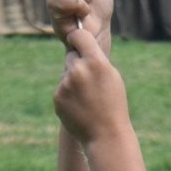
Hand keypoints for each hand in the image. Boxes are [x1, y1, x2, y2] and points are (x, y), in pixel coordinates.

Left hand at [53, 26, 129, 144]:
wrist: (105, 135)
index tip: (78, 42)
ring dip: (73, 80)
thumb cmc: (113, 104)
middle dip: (78, 63)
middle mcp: (78, 70)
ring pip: (65, 73)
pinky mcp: (57, 97)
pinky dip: (68, 95)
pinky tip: (80, 106)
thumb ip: (95, 59)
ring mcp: (65, 84)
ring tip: (87, 98)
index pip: (78, 35)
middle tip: (90, 80)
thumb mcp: (112, 76)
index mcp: (96, 62)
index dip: (78, 38)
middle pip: (71, 56)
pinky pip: (61, 88)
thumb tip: (79, 47)